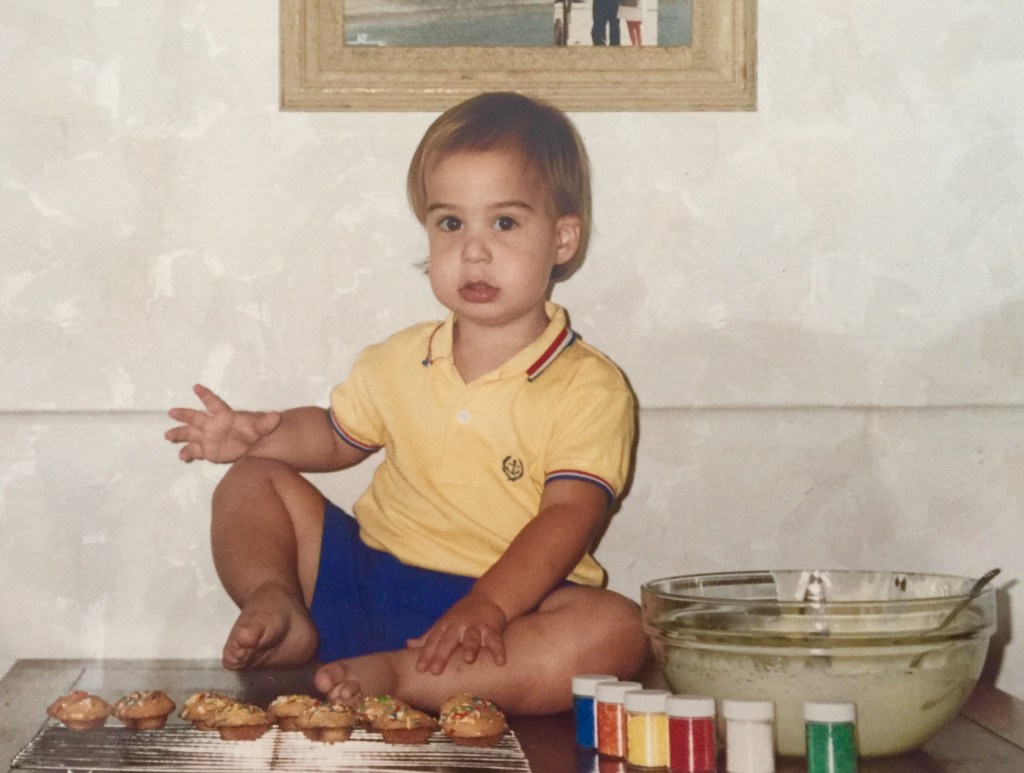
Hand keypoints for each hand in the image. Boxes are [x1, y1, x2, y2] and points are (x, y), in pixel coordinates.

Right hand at [165, 384, 281, 462]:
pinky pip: (193, 451)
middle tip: (172, 412)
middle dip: (184, 414)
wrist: (252, 445)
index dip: (206, 395)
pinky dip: (187, 454)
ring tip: (168, 435)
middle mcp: (212, 425)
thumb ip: (267, 422)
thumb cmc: (255, 432)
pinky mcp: (206, 451)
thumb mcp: (262, 427)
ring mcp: (207, 438)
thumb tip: (277, 416)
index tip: (196, 387)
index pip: (214, 403)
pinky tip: (182, 458)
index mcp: (224, 416)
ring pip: (189, 434)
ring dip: (179, 434)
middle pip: (195, 417)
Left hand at [407, 592, 507, 675]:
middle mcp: (458, 626)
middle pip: (448, 640)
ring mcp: (475, 626)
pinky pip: (495, 640)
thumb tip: (408, 644)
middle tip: (435, 671)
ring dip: (470, 648)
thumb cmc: (460, 616)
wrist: (487, 597)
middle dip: (442, 654)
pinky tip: (500, 662)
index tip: (419, 669)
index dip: (426, 654)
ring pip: (472, 638)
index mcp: (445, 626)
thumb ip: (427, 637)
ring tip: (469, 660)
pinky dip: (498, 650)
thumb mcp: (443, 624)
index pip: (433, 642)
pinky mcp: (492, 628)